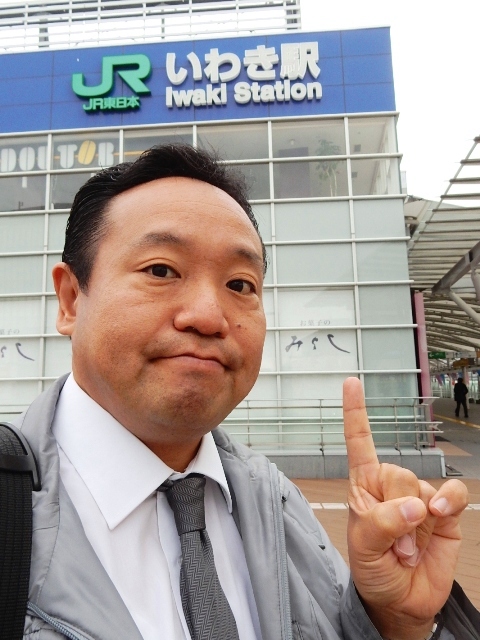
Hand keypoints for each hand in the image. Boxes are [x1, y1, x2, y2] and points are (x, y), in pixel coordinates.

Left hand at [343, 377, 468, 639]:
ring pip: (422, 487)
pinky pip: (453, 494)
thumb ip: (383, 523)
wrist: (403, 599)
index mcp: (363, 485)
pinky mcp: (444, 511)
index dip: (356, 412)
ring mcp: (419, 497)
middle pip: (398, 473)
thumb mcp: (364, 548)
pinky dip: (449, 503)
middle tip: (393, 544)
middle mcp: (391, 485)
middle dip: (397, 512)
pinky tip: (441, 516)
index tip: (351, 381)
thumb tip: (417, 506)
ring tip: (408, 548)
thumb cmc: (373, 569)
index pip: (360, 443)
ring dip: (418, 524)